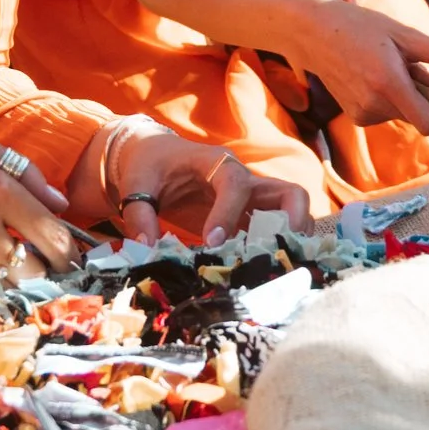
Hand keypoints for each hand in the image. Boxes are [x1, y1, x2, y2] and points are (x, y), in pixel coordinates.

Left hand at [85, 121, 313, 246]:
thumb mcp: (136, 185)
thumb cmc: (148, 167)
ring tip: (278, 267)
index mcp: (215, 163)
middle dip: (291, 222)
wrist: (154, 157)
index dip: (228, 213)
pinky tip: (266, 272)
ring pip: (293, 213)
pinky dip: (281, 248)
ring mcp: (253, 199)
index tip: (212, 242)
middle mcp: (244, 179)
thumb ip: (139, 214)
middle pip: (289, 192)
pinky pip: (278, 230)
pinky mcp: (251, 217)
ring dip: (293, 239)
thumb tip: (147, 247)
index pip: (235, 183)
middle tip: (276, 253)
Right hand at [291, 0, 428, 134]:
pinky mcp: (357, 117)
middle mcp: (375, 105)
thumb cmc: (360, 27)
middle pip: (422, 115)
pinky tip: (379, 76)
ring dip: (413, 95)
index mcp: (389, 83)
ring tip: (393, 65)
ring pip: (407, 113)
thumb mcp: (402, 33)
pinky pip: (391, 112)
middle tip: (420, 67)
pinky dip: (396, 98)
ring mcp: (364, 114)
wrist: (314, 34)